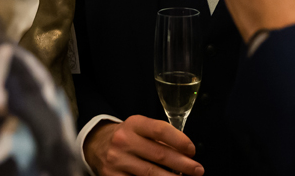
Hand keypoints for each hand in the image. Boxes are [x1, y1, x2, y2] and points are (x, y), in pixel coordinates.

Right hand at [83, 116, 202, 175]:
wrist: (96, 145)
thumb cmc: (127, 136)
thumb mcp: (140, 128)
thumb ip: (160, 137)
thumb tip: (185, 153)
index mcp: (134, 124)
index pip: (160, 130)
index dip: (179, 141)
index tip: (192, 150)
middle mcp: (124, 141)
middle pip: (159, 155)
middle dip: (182, 164)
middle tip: (198, 170)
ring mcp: (117, 161)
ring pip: (150, 173)